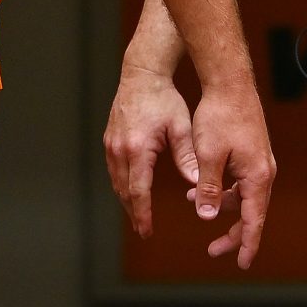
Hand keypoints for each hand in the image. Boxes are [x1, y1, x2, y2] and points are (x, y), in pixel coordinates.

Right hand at [103, 64, 196, 239]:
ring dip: (126, 201)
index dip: (142, 214)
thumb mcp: (181, 128)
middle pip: (123, 191)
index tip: (147, 231)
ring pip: (116, 181)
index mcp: (138, 149)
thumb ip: (188, 157)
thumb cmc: (164, 99)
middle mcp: (119, 149)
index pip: (138, 191)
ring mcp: (111, 144)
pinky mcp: (109, 139)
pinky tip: (129, 191)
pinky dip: (121, 184)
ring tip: (137, 216)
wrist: (142, 74)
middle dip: (133, 212)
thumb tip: (197, 184)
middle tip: (143, 231)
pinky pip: (113, 170)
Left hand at [187, 82, 276, 268]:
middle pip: (251, 213)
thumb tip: (206, 216)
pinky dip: (222, 188)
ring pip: (244, 197)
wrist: (230, 83)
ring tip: (194, 204)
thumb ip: (208, 188)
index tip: (241, 264)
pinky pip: (240, 182)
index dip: (247, 244)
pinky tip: (199, 186)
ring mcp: (260, 163)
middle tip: (214, 250)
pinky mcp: (252, 154)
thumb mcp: (208, 156)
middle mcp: (264, 172)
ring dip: (221, 205)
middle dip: (233, 233)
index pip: (254, 221)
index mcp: (257, 176)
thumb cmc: (219, 116)